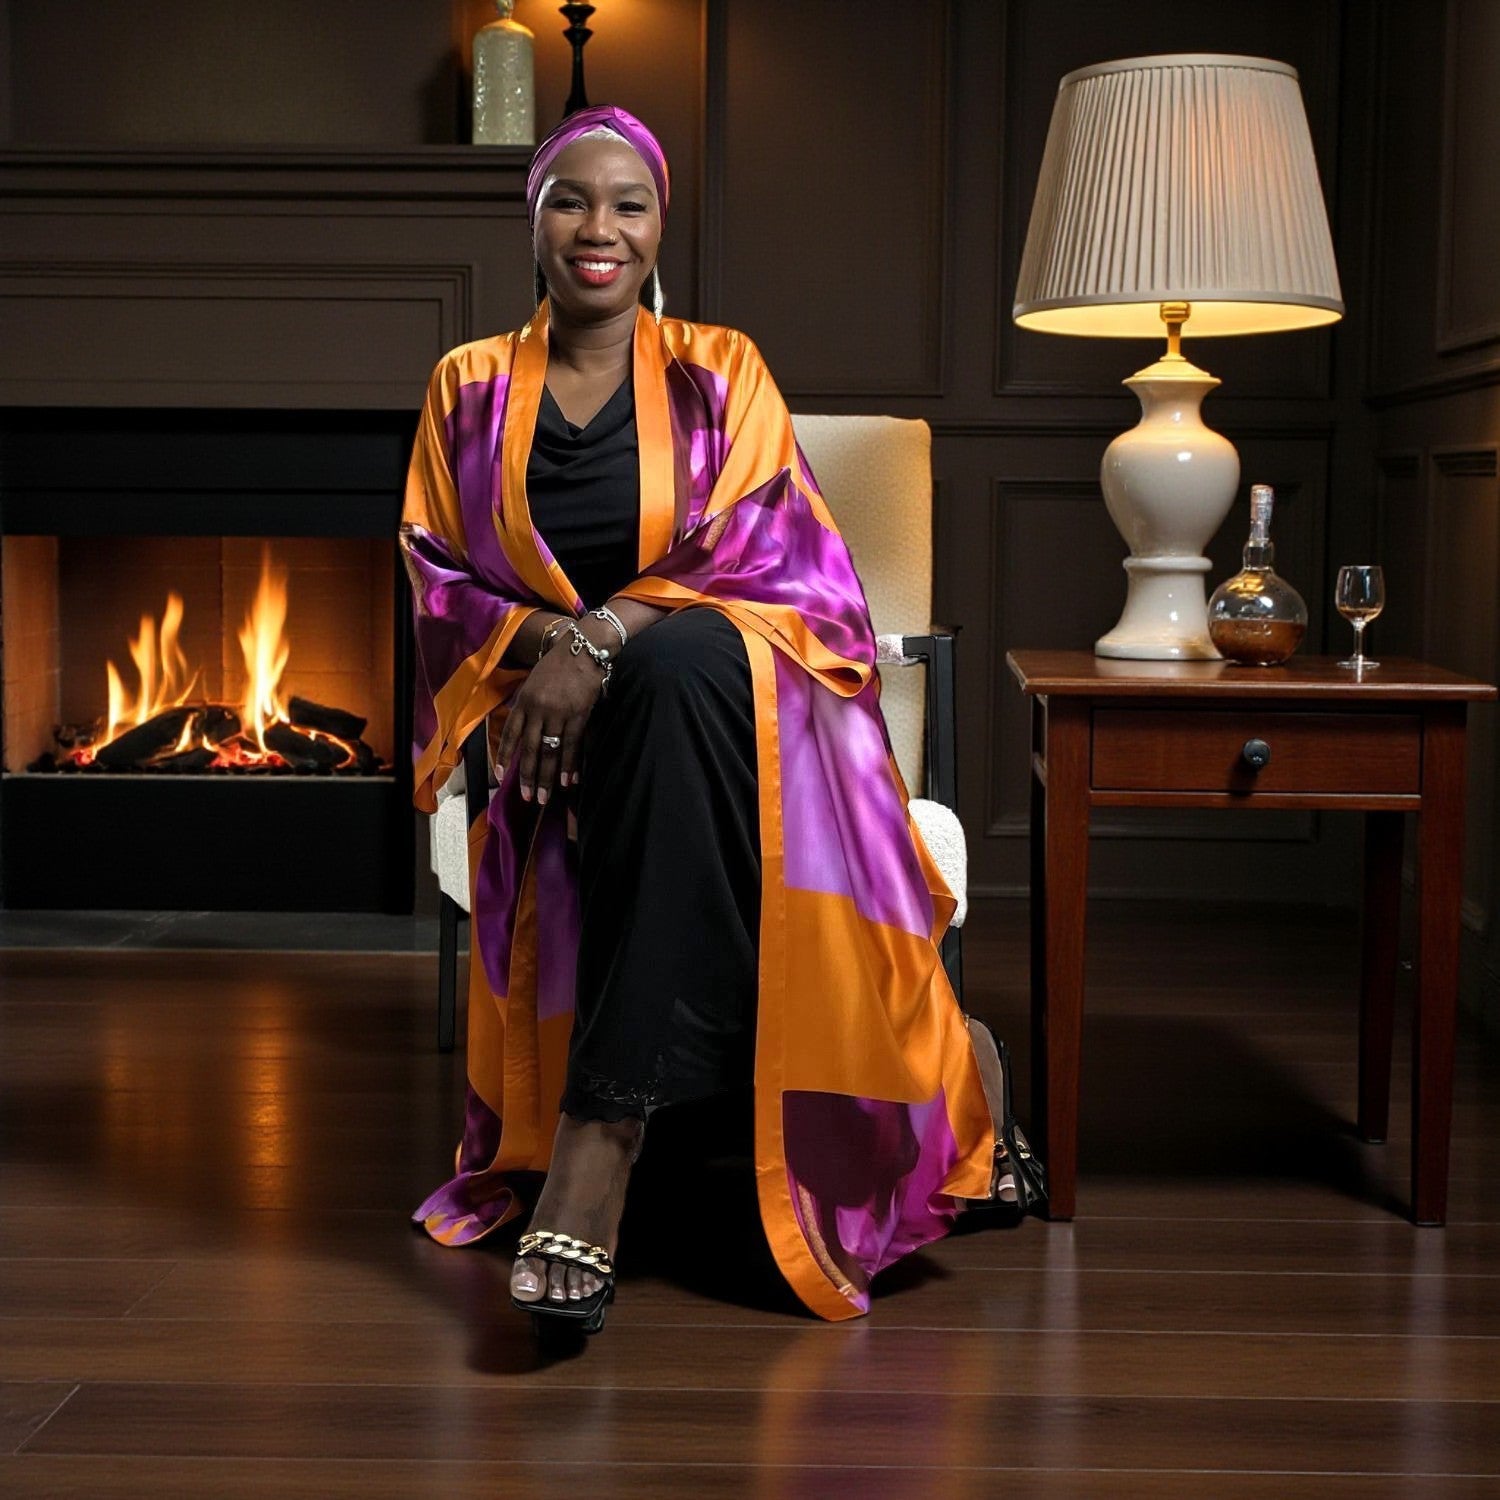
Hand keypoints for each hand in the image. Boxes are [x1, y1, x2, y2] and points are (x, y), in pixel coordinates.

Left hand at [496, 635, 602, 804]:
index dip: (505, 756)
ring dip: (547, 778)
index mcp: (524, 700)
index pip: (510, 734)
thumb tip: (523, 733)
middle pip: (530, 749)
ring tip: (545, 797)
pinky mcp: (579, 715)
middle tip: (527, 798)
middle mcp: (538, 709)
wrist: (584, 648)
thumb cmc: (558, 664)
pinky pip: (573, 745)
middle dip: (528, 776)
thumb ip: (528, 706)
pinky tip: (568, 781)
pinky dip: (570, 765)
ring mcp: (559, 713)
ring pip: (550, 752)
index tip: (501, 776)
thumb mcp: (534, 682)